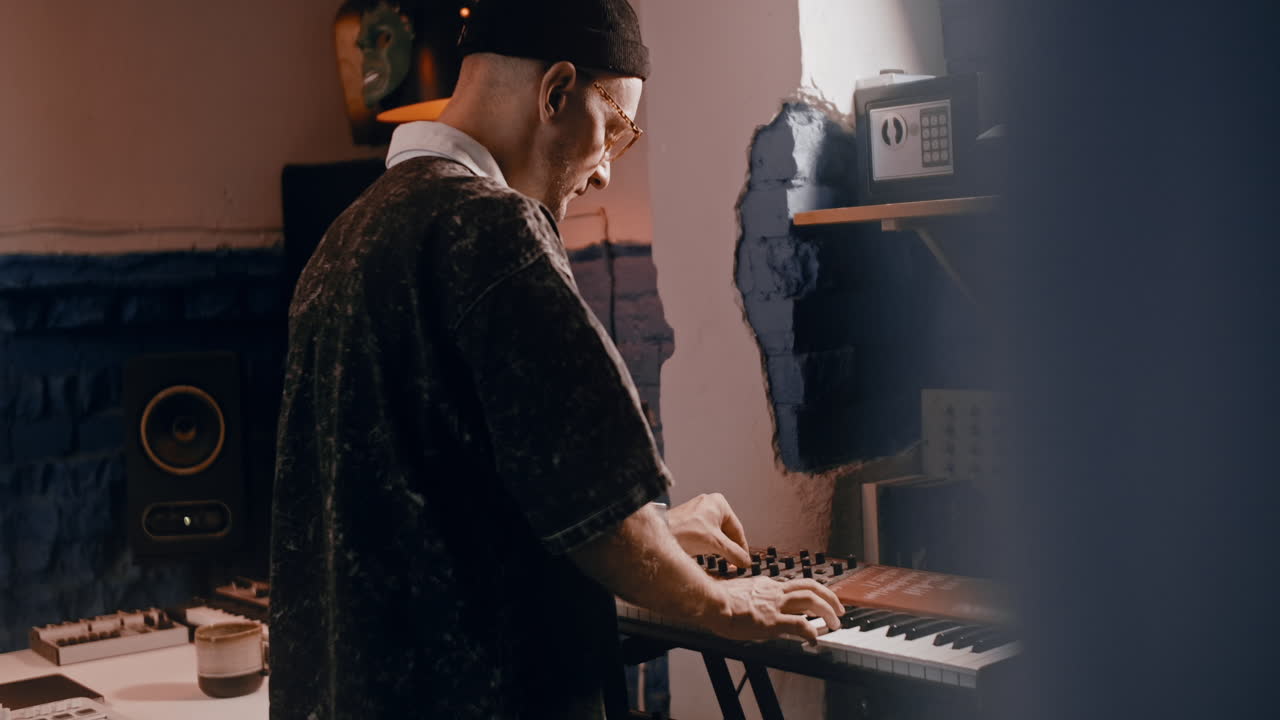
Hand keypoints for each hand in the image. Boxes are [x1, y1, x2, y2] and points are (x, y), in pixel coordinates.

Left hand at [668, 493, 750, 567]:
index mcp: (719, 503)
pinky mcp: (689, 521)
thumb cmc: (684, 531)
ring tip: (723, 563)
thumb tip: (745, 561)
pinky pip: (705, 535)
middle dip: (730, 549)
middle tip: (735, 565)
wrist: (659, 534)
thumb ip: (734, 553)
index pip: (737, 529)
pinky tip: (709, 556)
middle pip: (727, 532)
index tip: (745, 561)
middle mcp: (709, 504)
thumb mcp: (715, 543)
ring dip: (720, 549)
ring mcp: (698, 512)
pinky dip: (709, 546)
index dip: (742, 548)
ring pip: (716, 534)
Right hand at [706, 577, 843, 643]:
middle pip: (810, 587)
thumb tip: (752, 605)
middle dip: (829, 597)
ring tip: (835, 623)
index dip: (811, 593)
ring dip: (827, 611)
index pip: (795, 585)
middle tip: (839, 609)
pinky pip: (799, 624)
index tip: (818, 602)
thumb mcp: (738, 593)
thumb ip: (750, 597)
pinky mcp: (772, 621)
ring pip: (810, 600)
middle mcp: (774, 591)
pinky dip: (811, 631)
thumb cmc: (716, 601)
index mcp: (766, 585)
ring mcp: (774, 605)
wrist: (710, 603)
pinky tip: (815, 639)